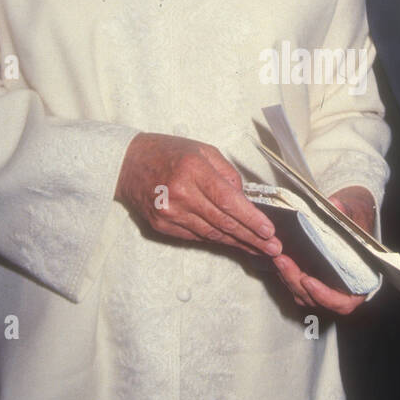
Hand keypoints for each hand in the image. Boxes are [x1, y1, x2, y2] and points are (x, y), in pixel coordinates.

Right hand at [114, 132, 282, 256]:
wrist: (127, 164)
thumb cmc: (168, 153)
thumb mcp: (202, 150)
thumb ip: (226, 173)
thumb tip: (244, 198)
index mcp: (193, 170)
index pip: (228, 200)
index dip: (251, 218)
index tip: (269, 231)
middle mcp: (180, 193)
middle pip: (222, 222)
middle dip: (251, 237)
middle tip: (273, 248)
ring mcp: (169, 213)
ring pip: (211, 234)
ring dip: (237, 243)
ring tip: (259, 250)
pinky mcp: (161, 226)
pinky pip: (196, 236)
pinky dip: (216, 240)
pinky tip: (233, 243)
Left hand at [272, 185, 375, 315]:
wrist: (349, 223)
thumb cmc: (357, 226)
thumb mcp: (354, 217)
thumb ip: (346, 214)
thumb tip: (335, 205)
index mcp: (359, 285)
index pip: (342, 303)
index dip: (325, 295)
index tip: (308, 281)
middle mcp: (340, 292)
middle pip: (315, 299)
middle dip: (296, 282)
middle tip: (283, 262)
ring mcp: (323, 289)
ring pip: (302, 295)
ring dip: (288, 278)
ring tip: (278, 258)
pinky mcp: (309, 283)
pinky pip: (296, 286)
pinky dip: (286, 275)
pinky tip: (278, 259)